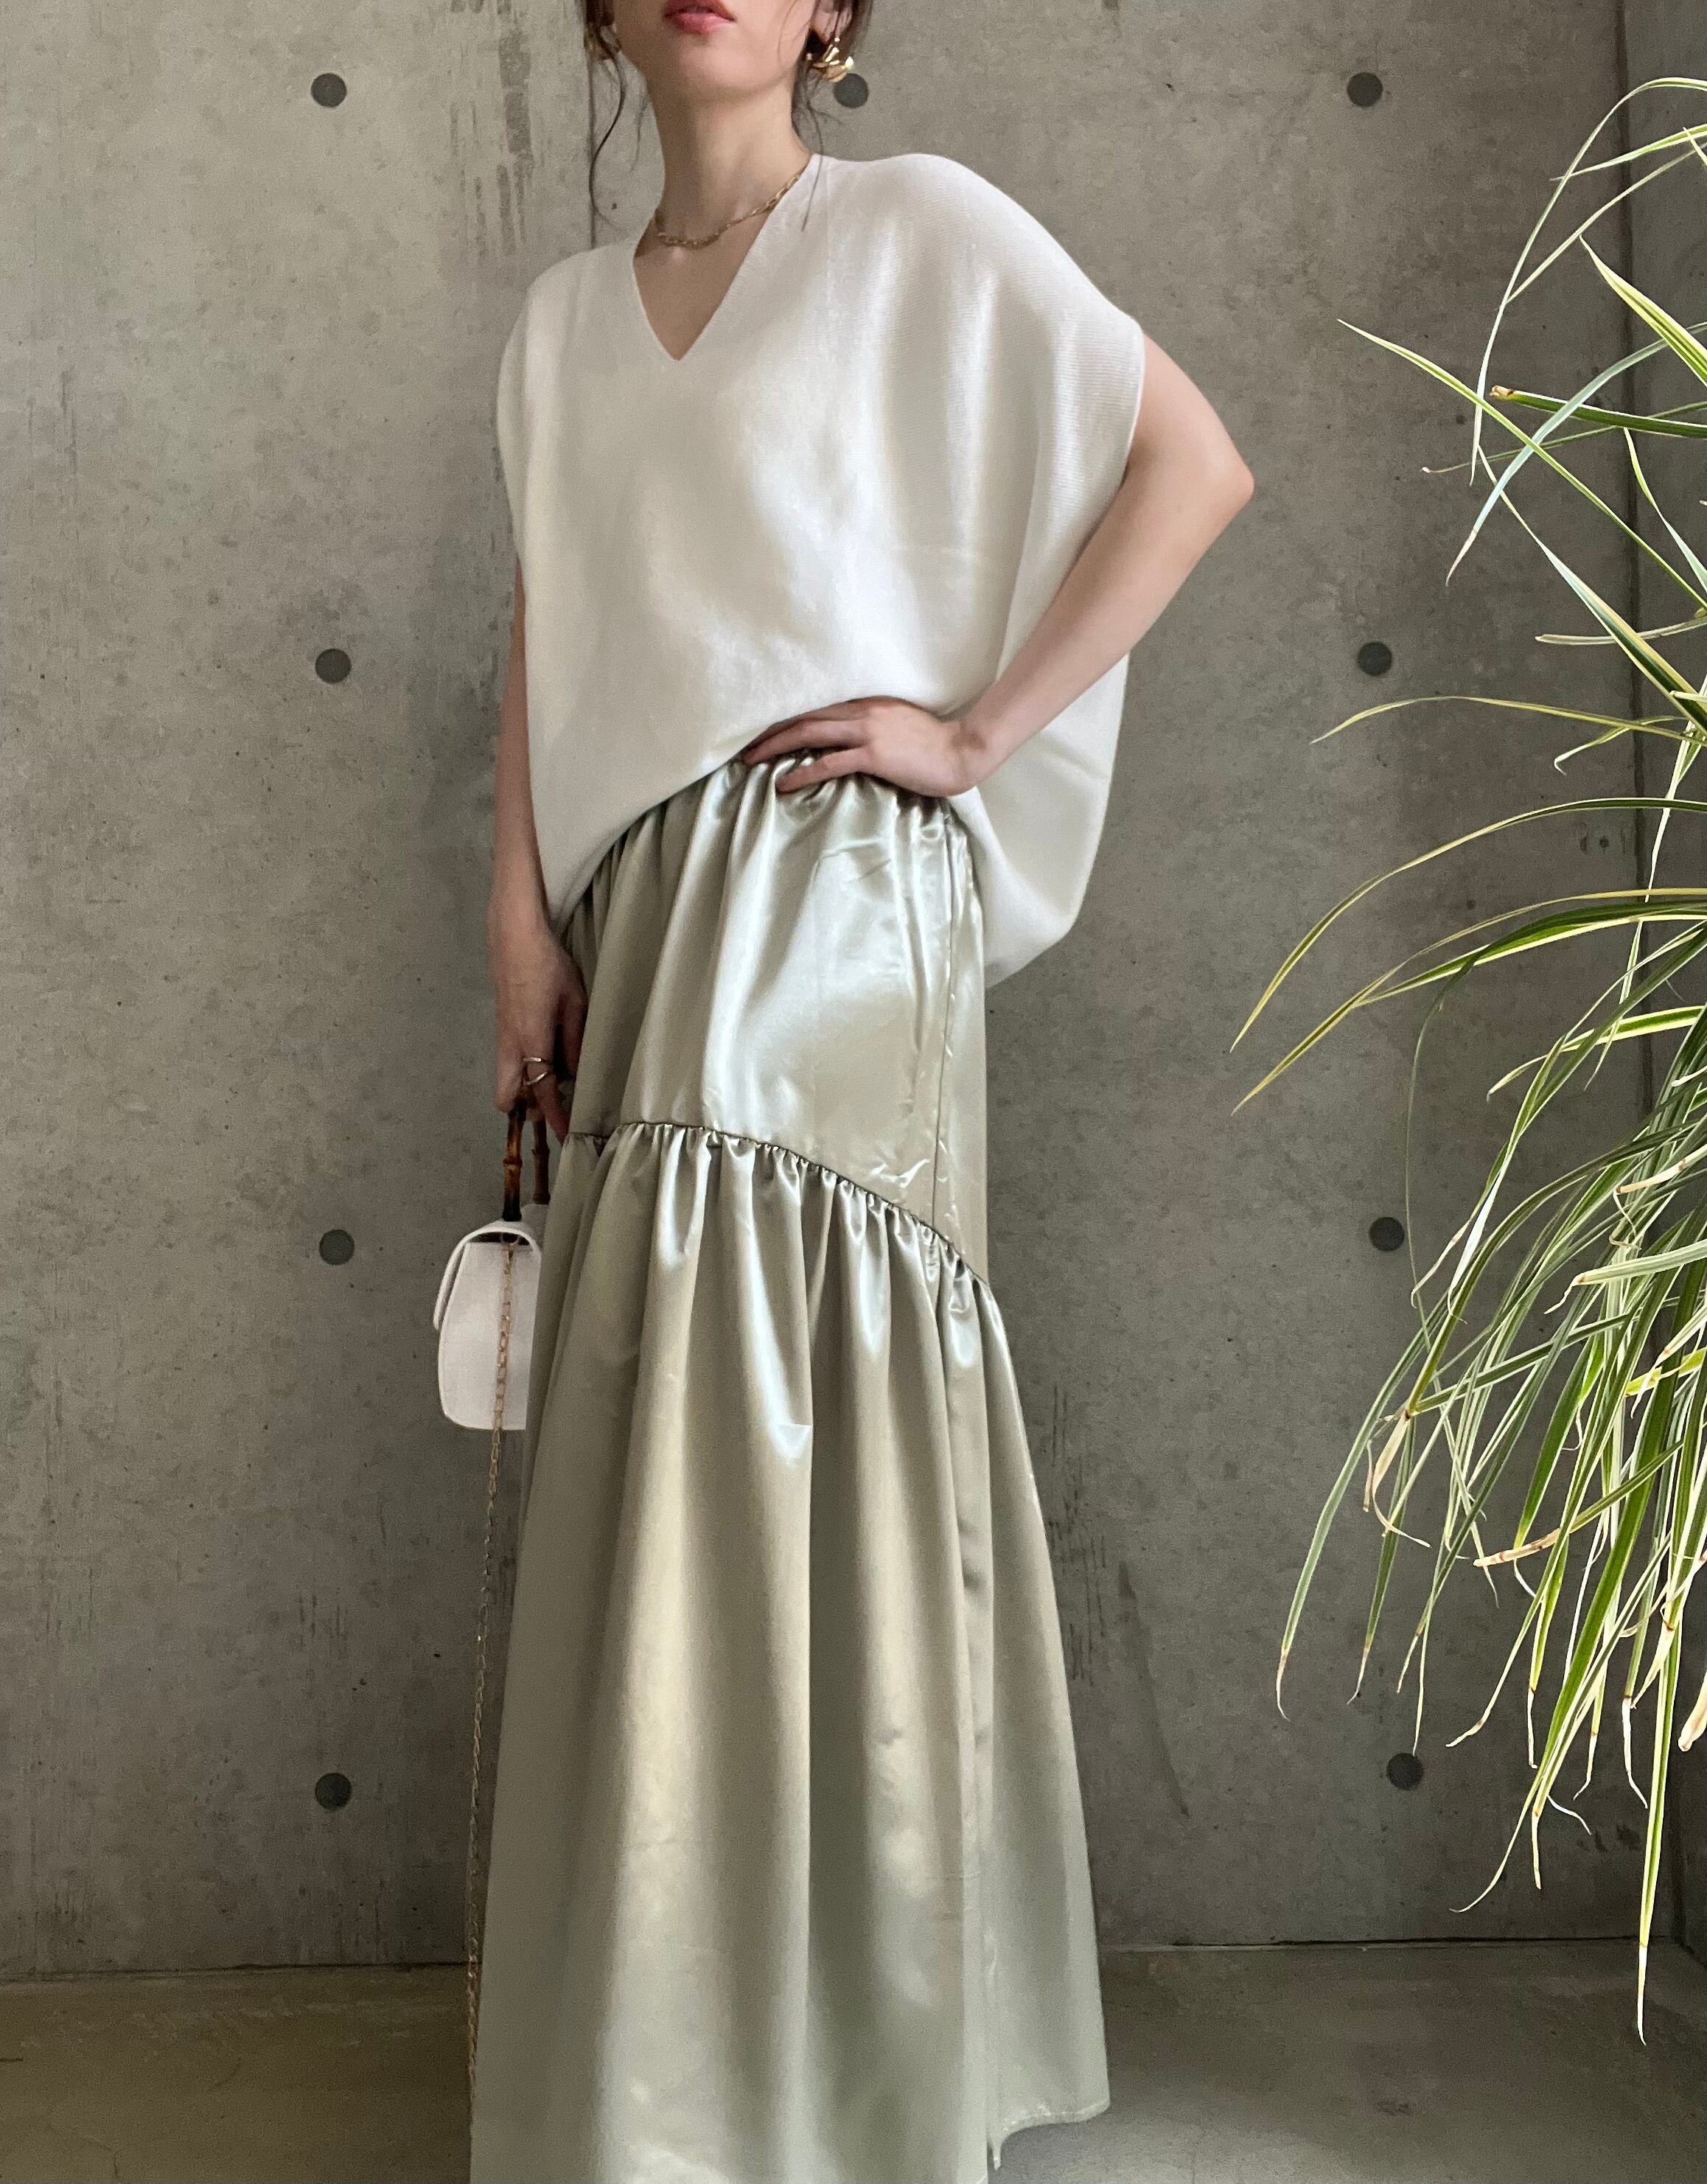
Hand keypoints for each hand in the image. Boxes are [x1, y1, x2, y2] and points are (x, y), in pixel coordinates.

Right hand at [488, 905, 585, 1143]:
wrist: (513, 936)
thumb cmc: (548, 966)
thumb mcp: (574, 1003)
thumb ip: (574, 1041)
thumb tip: (576, 1073)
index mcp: (531, 1042)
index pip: (542, 1092)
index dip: (555, 1117)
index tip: (566, 1136)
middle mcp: (510, 1046)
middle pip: (506, 1096)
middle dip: (525, 1109)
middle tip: (552, 1107)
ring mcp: (500, 1036)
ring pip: (505, 1079)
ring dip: (523, 1089)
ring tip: (553, 1081)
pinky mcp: (500, 1026)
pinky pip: (507, 1061)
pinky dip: (521, 1069)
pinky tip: (546, 1055)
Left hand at [739, 698, 987, 797]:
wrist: (961, 752)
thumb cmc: (933, 744)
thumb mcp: (897, 724)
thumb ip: (870, 725)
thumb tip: (844, 737)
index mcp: (866, 702)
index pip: (815, 706)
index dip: (785, 716)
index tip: (761, 727)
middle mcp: (861, 711)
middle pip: (803, 715)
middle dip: (769, 729)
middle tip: (742, 743)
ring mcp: (867, 731)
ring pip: (809, 733)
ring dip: (775, 746)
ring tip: (751, 760)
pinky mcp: (874, 755)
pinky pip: (829, 763)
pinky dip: (802, 772)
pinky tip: (783, 783)